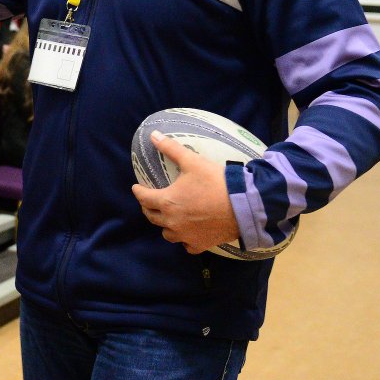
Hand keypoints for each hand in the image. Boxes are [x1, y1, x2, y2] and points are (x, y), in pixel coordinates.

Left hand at [131, 132, 239, 254]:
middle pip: (152, 216)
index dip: (138, 191)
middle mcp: (172, 222)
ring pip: (167, 233)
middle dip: (148, 207)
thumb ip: (171, 148)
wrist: (243, 206)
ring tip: (167, 217)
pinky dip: (184, 239)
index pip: (144, 197)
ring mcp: (185, 236)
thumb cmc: (215, 182)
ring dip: (164, 225)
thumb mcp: (192, 161)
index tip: (137, 188)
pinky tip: (186, 233)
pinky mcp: (200, 244)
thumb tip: (153, 134)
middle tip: (149, 201)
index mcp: (167, 202)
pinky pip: (186, 245)